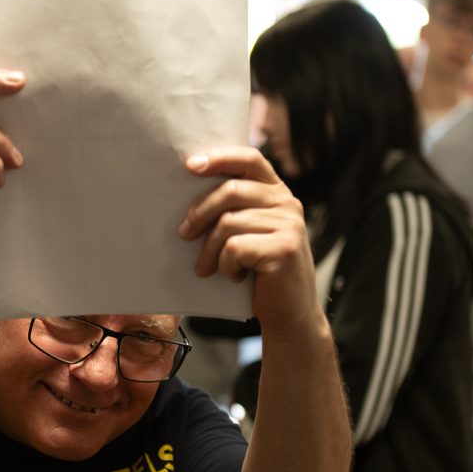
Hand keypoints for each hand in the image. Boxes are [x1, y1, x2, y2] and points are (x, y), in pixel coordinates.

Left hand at [177, 147, 320, 337]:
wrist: (289, 314)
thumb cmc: (259, 273)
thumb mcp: (248, 234)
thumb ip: (233, 210)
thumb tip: (184, 196)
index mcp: (277, 193)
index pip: (249, 159)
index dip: (220, 157)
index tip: (191, 165)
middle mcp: (287, 203)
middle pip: (231, 190)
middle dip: (199, 212)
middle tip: (183, 234)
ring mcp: (289, 225)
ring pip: (229, 222)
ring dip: (209, 250)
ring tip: (206, 268)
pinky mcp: (285, 249)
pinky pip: (235, 248)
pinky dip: (225, 265)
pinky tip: (233, 277)